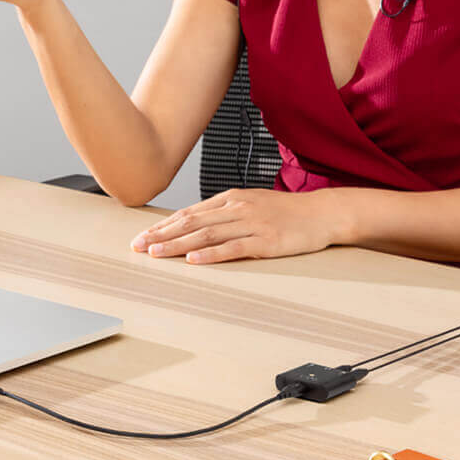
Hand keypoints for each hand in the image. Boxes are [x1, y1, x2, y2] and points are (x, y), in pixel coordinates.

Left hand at [131, 189, 339, 263]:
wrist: (321, 213)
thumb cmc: (286, 212)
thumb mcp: (251, 204)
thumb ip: (224, 213)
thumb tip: (193, 225)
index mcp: (231, 198)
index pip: (189, 213)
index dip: (163, 226)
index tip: (142, 238)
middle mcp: (237, 208)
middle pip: (192, 223)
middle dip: (161, 236)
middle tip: (138, 247)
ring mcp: (252, 224)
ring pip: (207, 235)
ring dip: (178, 245)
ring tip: (156, 254)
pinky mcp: (266, 241)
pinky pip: (234, 248)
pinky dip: (211, 255)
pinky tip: (194, 261)